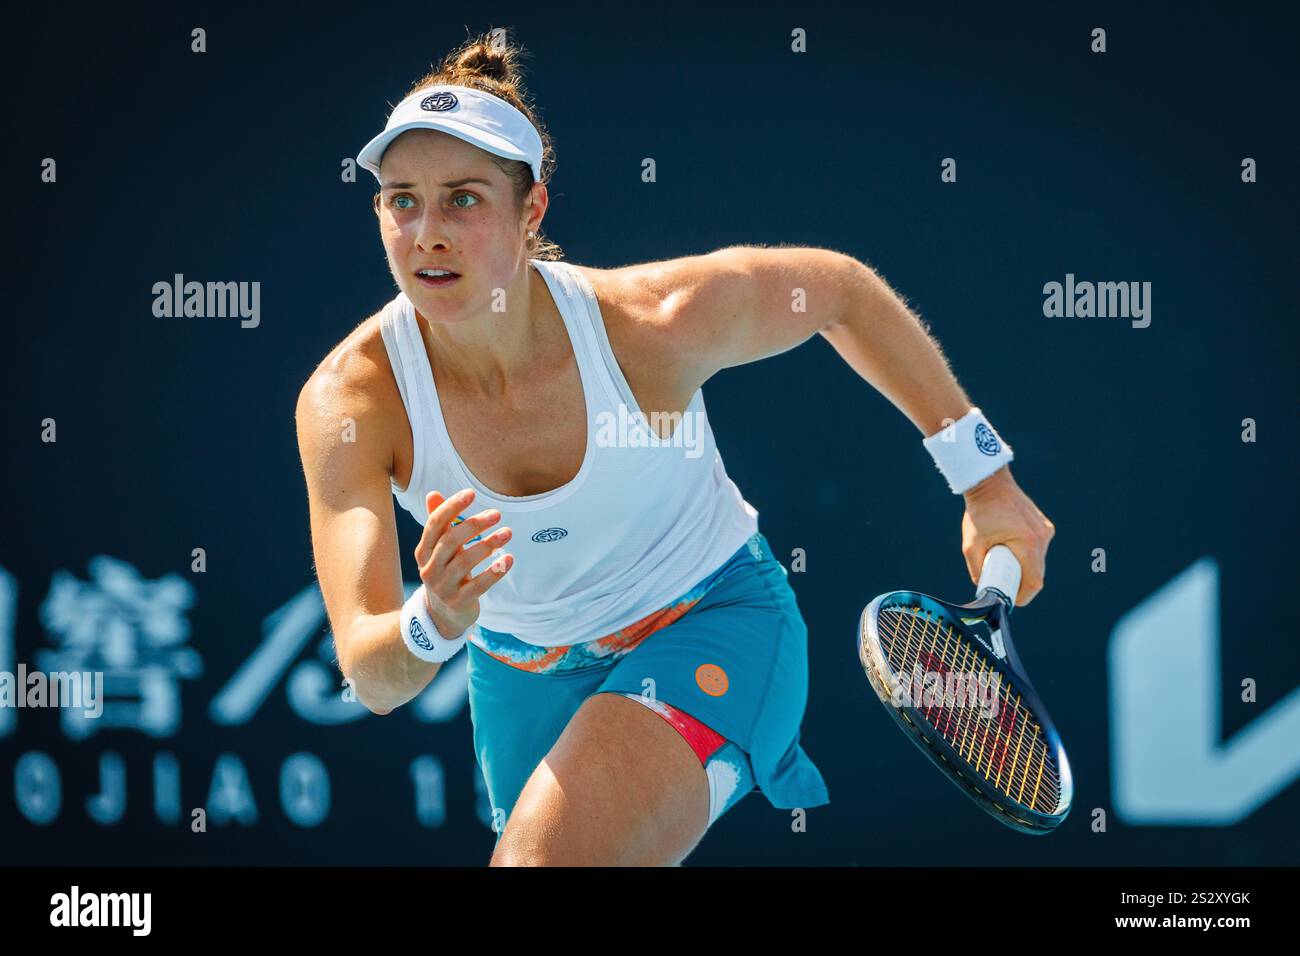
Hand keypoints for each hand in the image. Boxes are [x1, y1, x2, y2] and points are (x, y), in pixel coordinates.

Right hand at [413, 488, 512, 636]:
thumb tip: (433, 493)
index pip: (435, 524)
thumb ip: (439, 523)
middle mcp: (429, 568)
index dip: (451, 507)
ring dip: (488, 545)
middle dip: (473, 525)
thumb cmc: (445, 573)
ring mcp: (443, 587)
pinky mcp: (458, 602)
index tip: (471, 493)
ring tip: (508, 532)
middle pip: (450, 541)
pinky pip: (478, 586)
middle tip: (497, 514)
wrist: (440, 616)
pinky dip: (494, 572)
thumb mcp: (439, 550)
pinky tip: (509, 559)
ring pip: (465, 562)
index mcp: (424, 551)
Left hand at [960, 466, 1054, 605]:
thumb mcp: (971, 545)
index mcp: (1027, 542)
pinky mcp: (1043, 526)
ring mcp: (1045, 530)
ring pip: (1038, 561)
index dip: (1024, 595)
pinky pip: (1037, 549)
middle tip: (1004, 585)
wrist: (989, 482)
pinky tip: (1010, 551)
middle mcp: (1042, 537)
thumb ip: (977, 569)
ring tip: (1004, 565)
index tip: (1011, 600)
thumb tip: (983, 587)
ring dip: (1024, 568)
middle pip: (1037, 573)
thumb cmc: (979, 512)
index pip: (1034, 581)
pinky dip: (1026, 555)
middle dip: (1021, 583)